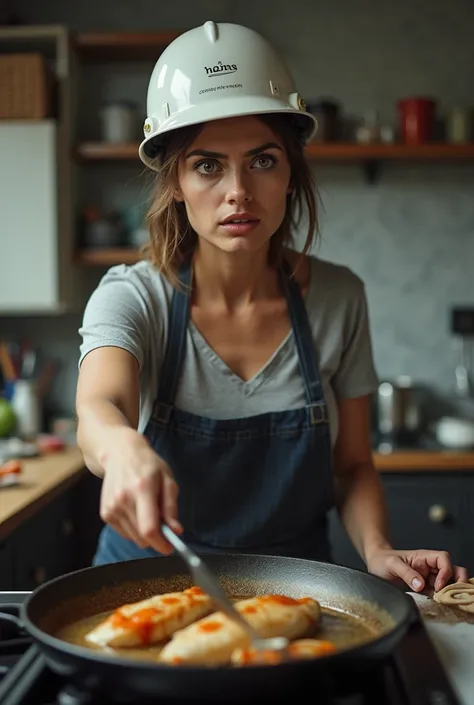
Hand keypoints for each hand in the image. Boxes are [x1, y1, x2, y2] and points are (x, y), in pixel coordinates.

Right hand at [99, 427, 182, 553]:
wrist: (120, 453)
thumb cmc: (148, 465)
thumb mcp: (167, 479)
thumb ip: (171, 506)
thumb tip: (176, 531)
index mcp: (142, 489)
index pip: (149, 528)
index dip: (161, 543)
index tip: (170, 547)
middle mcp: (123, 500)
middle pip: (141, 537)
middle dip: (156, 538)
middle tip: (163, 525)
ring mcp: (111, 507)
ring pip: (133, 538)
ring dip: (144, 533)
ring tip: (148, 512)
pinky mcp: (105, 513)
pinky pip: (124, 533)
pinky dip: (134, 529)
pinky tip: (136, 511)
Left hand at [366, 548, 468, 593]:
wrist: (375, 565)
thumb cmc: (382, 560)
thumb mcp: (392, 564)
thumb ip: (406, 573)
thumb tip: (420, 585)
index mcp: (423, 557)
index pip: (443, 559)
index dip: (445, 571)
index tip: (438, 585)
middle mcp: (429, 567)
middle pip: (453, 570)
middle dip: (456, 581)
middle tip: (450, 594)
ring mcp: (428, 577)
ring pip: (448, 582)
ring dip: (449, 592)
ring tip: (443, 601)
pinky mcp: (424, 588)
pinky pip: (438, 593)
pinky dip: (441, 598)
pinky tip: (437, 604)